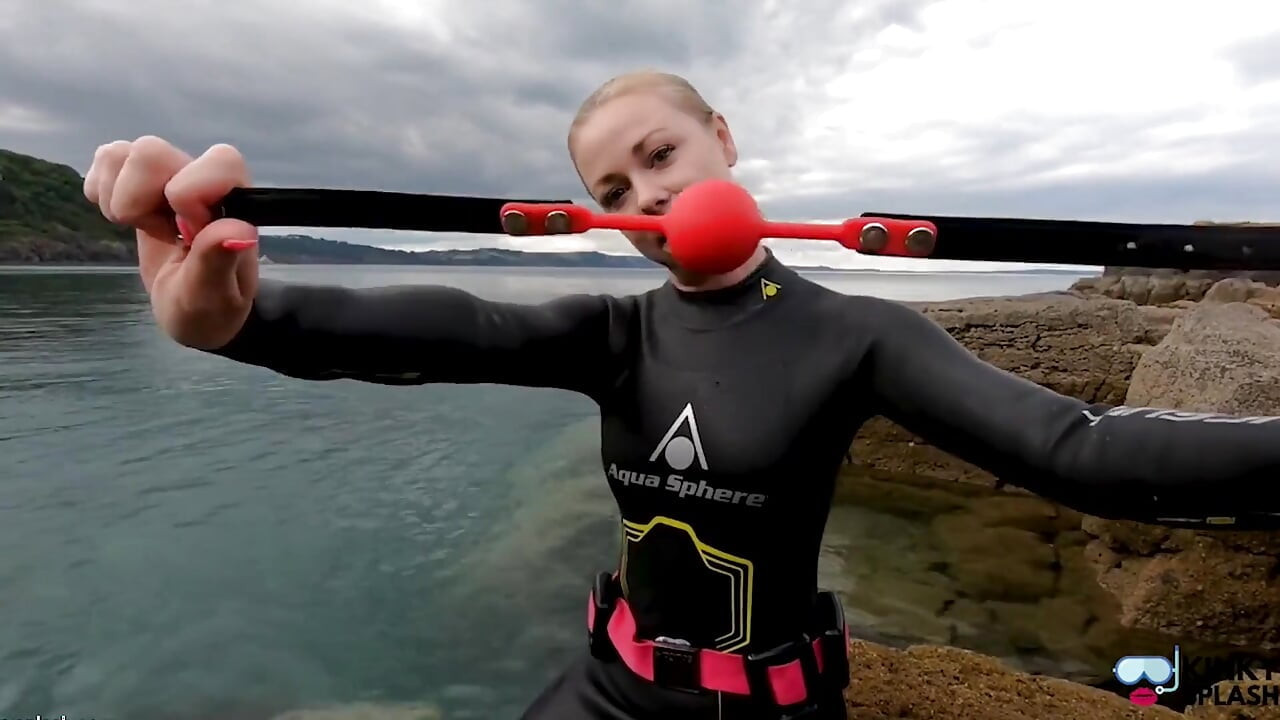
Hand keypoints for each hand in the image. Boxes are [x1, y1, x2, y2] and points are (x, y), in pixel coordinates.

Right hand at [83, 137, 258, 349]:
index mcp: (237, 201)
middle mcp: (203, 177)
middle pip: (151, 151)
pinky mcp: (138, 177)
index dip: (189, 198)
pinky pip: (106, 159)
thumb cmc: (210, 307)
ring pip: (121, 153)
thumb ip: (220, 261)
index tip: (188, 236)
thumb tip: (237, 230)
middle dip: (139, 201)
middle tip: (162, 235)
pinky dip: (102, 193)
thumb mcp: (213, 296)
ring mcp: (169, 173)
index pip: (218, 162)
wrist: (192, 311)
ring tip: (145, 229)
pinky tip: (127, 220)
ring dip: (119, 200)